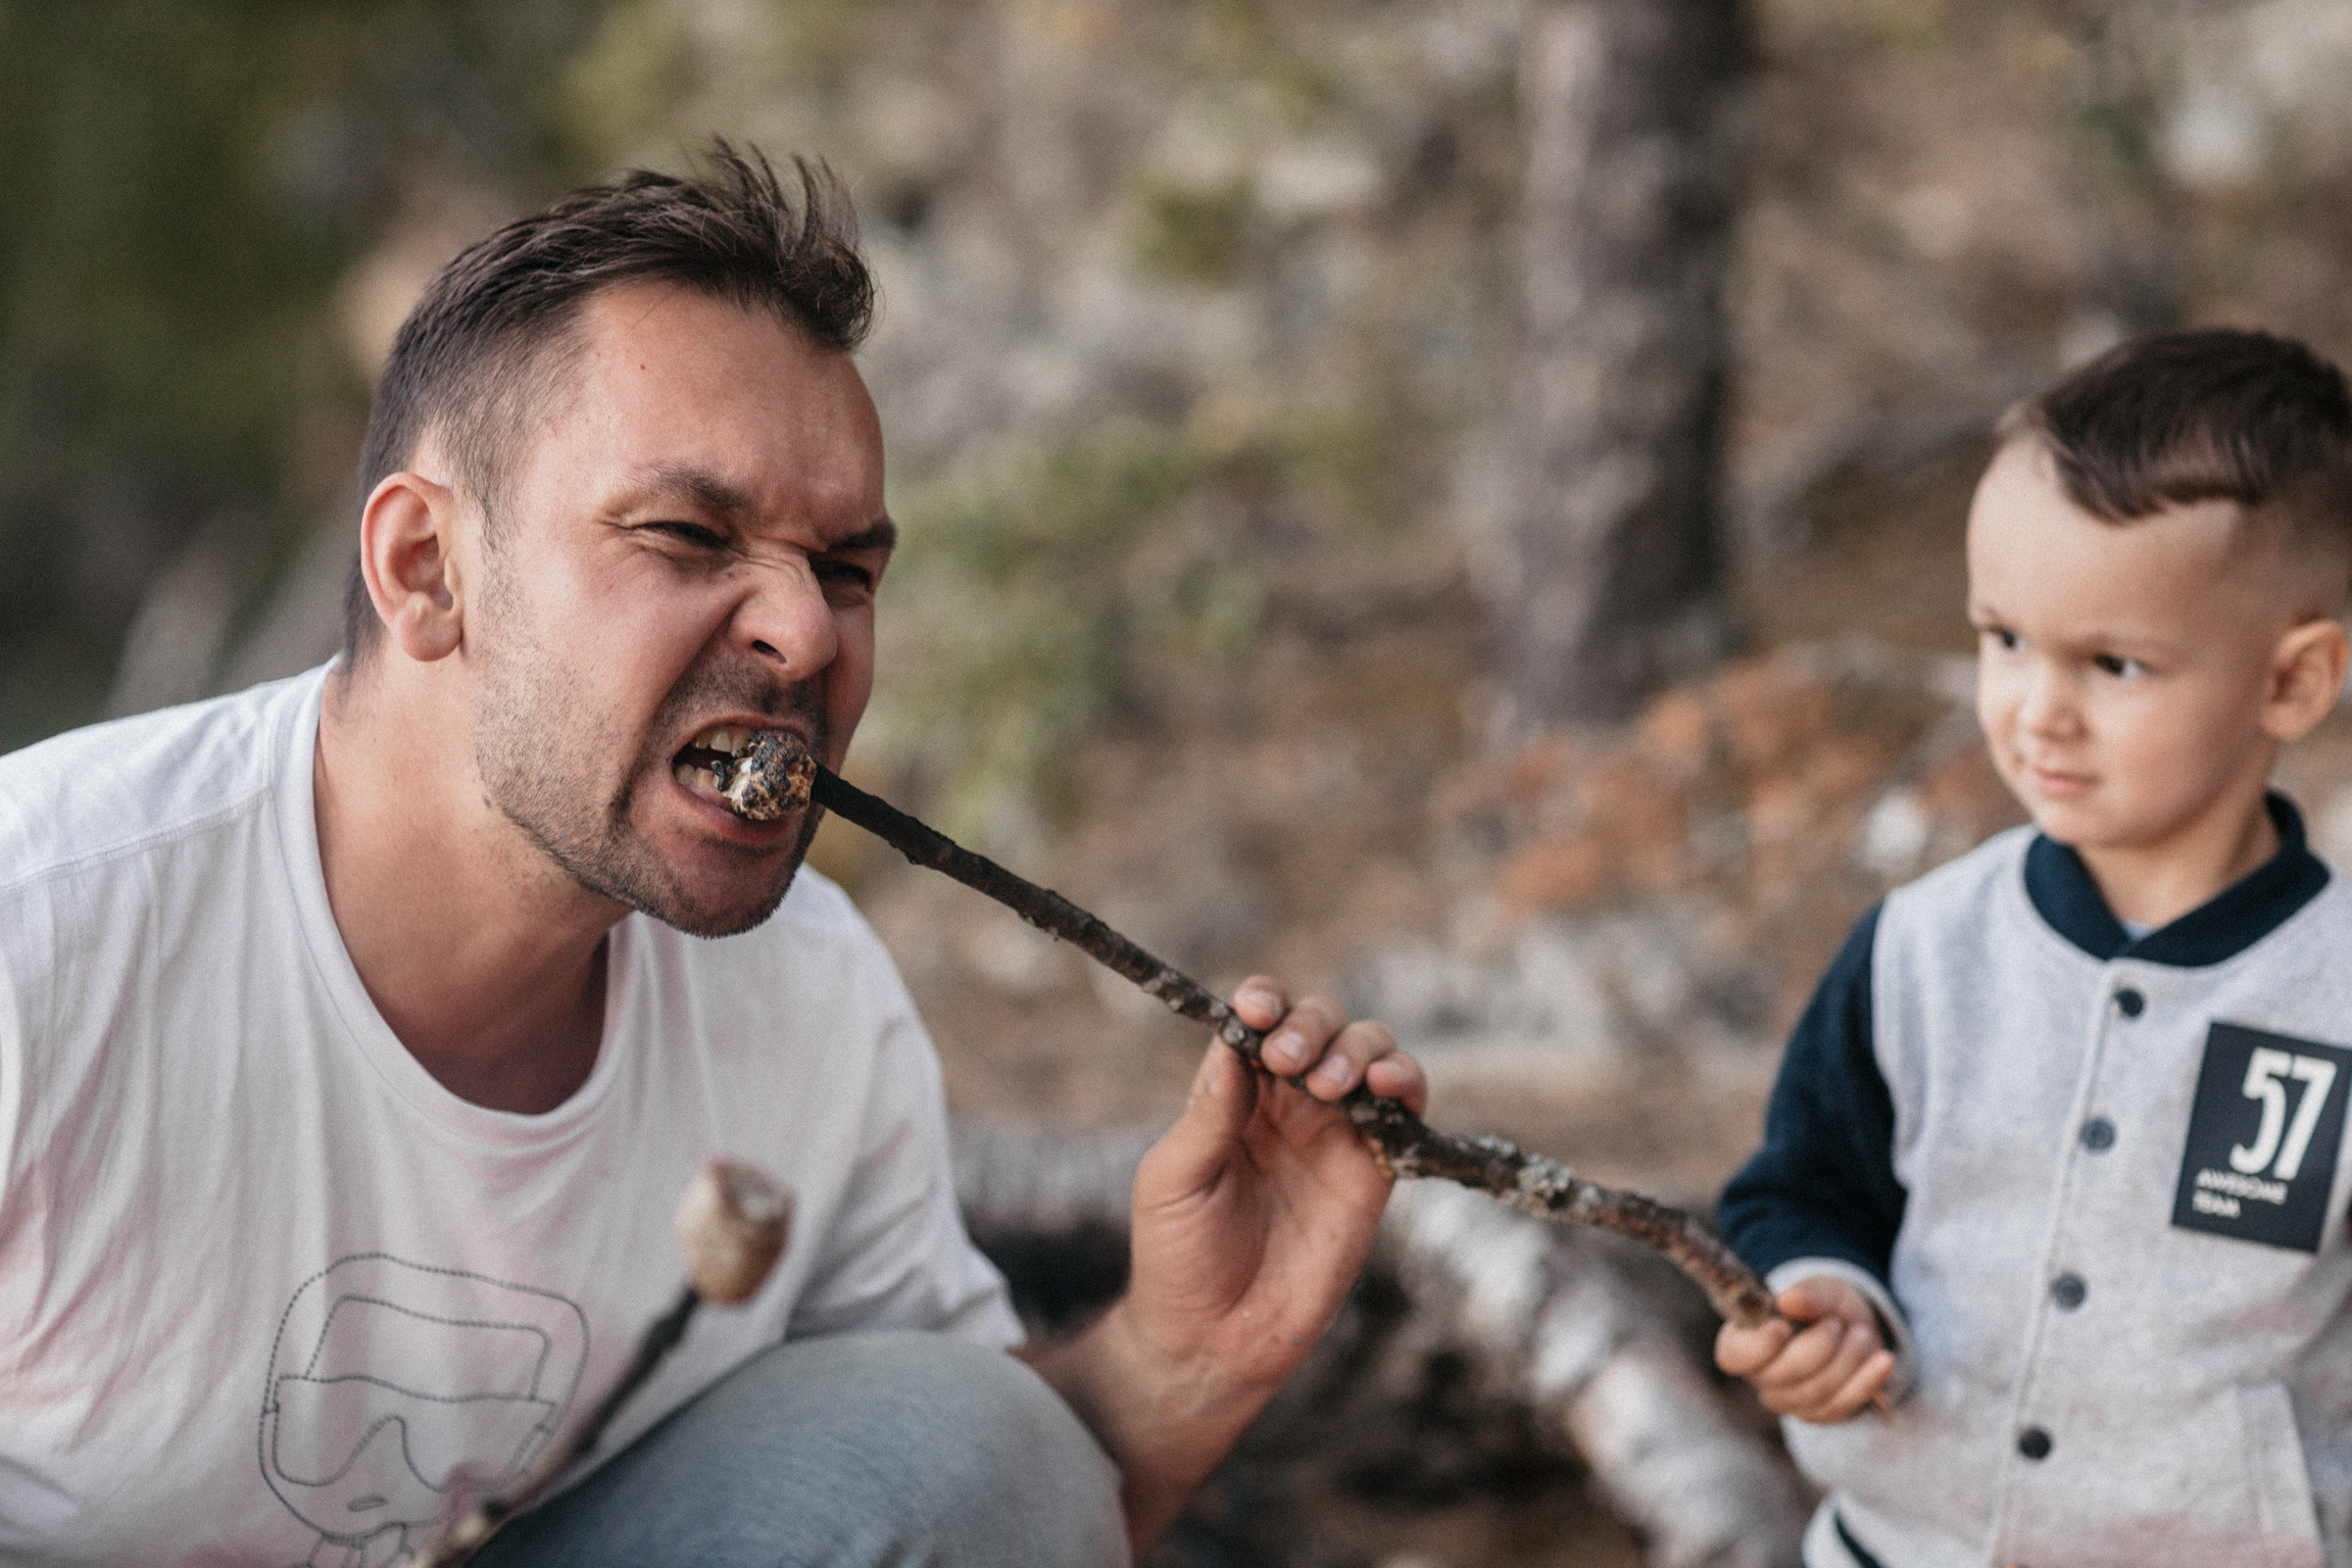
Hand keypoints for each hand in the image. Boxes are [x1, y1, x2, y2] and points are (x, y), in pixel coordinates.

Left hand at [1125, 977, 1425, 1390]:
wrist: (1215, 1339)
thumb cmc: (1178, 1257)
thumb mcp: (1173, 1180)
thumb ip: (1209, 1116)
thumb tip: (1234, 1047)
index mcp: (1232, 1094)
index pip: (1258, 1023)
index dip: (1265, 1003)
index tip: (1257, 1009)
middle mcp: (1286, 1103)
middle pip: (1318, 1025)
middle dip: (1310, 1024)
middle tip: (1289, 1060)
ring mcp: (1333, 1133)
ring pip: (1367, 1052)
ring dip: (1357, 1048)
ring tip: (1332, 1083)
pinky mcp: (1373, 1171)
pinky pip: (1405, 1109)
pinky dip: (1406, 1081)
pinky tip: (1387, 1086)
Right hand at [1714, 1276, 1895, 1422]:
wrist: (1853, 1327)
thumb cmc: (1824, 1306)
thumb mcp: (1820, 1289)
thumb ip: (1807, 1294)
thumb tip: (1789, 1300)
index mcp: (1744, 1341)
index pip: (1734, 1357)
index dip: (1758, 1347)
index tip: (1784, 1326)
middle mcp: (1761, 1377)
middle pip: (1784, 1375)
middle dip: (1819, 1346)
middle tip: (1836, 1323)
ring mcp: (1789, 1401)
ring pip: (1818, 1391)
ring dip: (1847, 1359)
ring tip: (1861, 1333)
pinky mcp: (1820, 1414)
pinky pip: (1843, 1405)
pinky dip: (1867, 1380)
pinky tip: (1883, 1360)